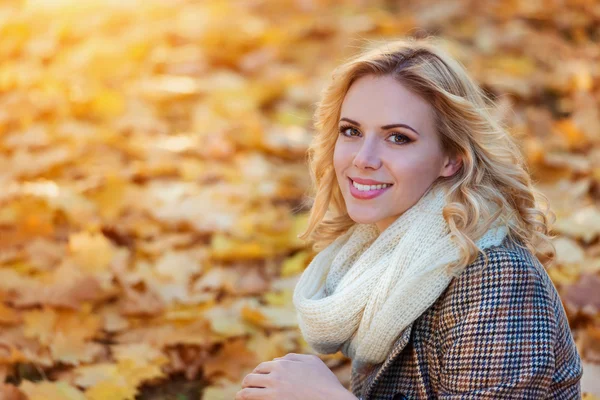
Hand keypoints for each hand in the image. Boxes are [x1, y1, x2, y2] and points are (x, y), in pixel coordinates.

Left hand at [236, 352, 354, 399]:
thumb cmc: (324, 381)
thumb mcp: (311, 361)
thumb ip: (293, 357)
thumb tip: (277, 360)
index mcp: (282, 365)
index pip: (261, 368)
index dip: (257, 373)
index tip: (255, 378)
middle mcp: (275, 377)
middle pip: (251, 379)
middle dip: (247, 383)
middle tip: (244, 387)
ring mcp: (274, 393)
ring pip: (248, 393)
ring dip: (243, 394)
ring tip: (240, 396)